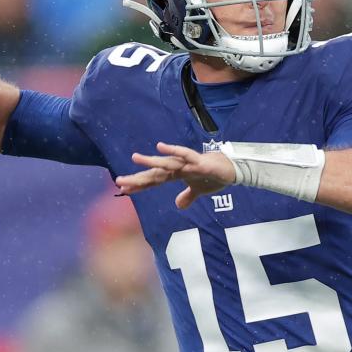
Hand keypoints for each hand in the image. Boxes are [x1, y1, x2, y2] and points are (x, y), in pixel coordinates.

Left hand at [116, 142, 236, 208]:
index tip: (123, 190)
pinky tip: (160, 146)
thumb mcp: (199, 191)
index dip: (139, 185)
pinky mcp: (199, 162)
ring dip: (151, 162)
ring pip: (166, 164)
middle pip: (155, 173)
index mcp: (176, 174)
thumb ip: (187, 196)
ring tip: (135, 157)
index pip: (153, 180)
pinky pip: (184, 155)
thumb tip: (178, 205)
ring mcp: (188, 163)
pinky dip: (173, 151)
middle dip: (137, 178)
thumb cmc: (214, 176)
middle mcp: (178, 168)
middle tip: (118, 181)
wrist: (233, 169)